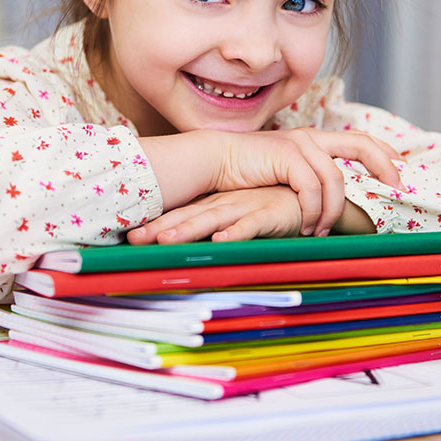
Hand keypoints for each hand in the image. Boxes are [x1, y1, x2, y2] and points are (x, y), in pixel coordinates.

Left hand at [127, 187, 302, 244]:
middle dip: (160, 228)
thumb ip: (220, 227)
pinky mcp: (270, 214)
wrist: (312, 196)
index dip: (156, 224)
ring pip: (213, 220)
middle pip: (188, 217)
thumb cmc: (274, 206)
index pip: (181, 214)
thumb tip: (194, 244)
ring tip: (165, 241)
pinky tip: (220, 241)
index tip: (128, 236)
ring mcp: (246, 207)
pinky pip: (251, 225)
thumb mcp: (240, 217)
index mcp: (217, 205)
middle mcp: (226, 205)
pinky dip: (236, 233)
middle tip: (133, 239)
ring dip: (189, 230)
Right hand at [211, 128, 402, 236]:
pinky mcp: (286, 155)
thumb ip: (310, 181)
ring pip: (336, 179)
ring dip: (333, 210)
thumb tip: (336, 203)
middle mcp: (312, 137)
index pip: (361, 139)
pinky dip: (312, 211)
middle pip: (362, 145)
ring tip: (322, 230)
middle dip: (384, 168)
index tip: (401, 174)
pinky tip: (305, 225)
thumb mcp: (286, 174)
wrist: (216, 161)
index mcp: (315, 139)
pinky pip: (312, 188)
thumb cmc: (249, 173)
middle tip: (398, 192)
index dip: (385, 154)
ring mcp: (300, 144)